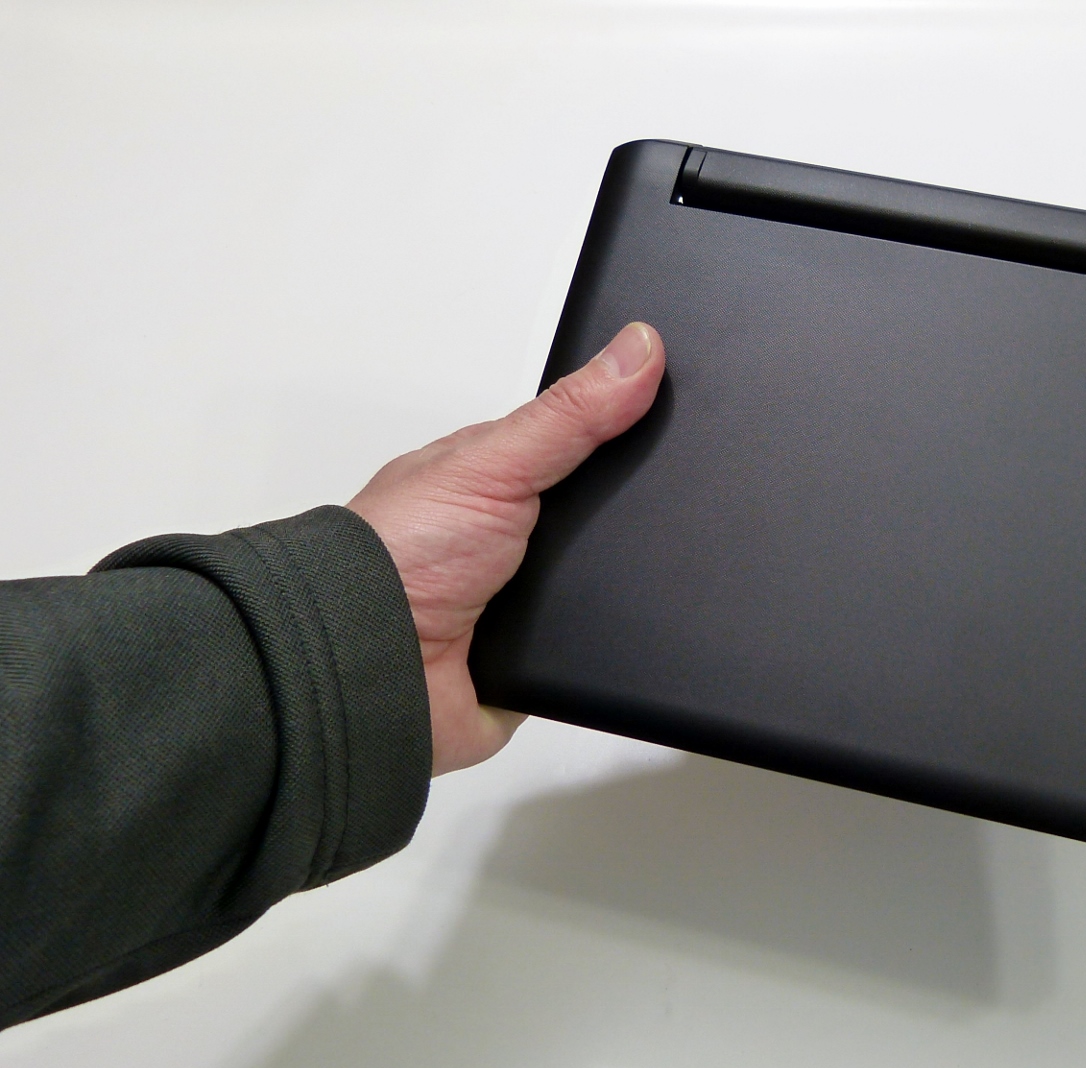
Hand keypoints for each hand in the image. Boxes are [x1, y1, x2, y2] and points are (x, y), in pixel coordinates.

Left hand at [347, 323, 665, 774]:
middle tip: (651, 502)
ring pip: (617, 580)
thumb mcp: (494, 463)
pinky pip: (609, 640)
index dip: (630, 426)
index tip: (676, 406)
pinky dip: (617, 632)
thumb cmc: (400, 556)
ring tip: (624, 567)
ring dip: (622, 579)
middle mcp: (513, 535)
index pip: (582, 442)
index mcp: (496, 477)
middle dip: (630, 514)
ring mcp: (530, 598)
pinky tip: (620, 619)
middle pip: (608, 516)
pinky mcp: (546, 659)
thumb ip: (569, 413)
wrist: (374, 668)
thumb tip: (637, 347)